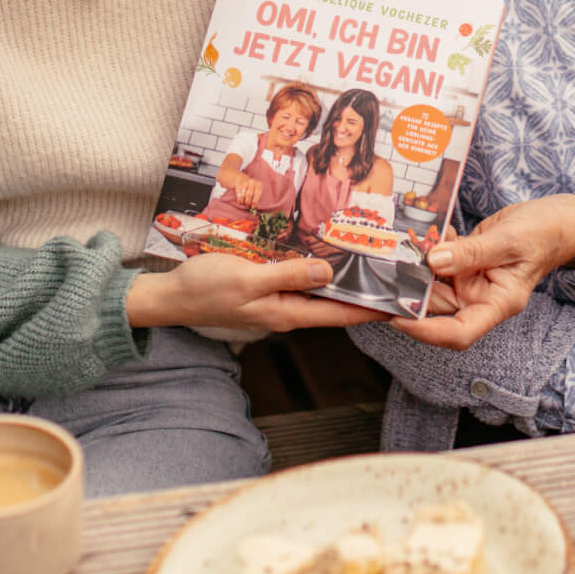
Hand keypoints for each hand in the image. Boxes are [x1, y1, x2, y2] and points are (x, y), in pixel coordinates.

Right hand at [126, 255, 387, 333]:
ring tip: (375, 266)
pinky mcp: (267, 289)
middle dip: (366, 294)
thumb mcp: (249, 279)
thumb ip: (289, 275)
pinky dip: (320, 272)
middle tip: (396, 277)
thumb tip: (329, 272)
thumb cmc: (206, 288)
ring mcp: (277, 301)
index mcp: (287, 313)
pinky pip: (301, 282)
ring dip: (345, 281)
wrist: (172, 295)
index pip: (341, 315)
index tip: (402, 303)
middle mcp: (287, 310)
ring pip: (320, 292)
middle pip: (336, 305)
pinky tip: (330, 258)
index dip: (373, 310)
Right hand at [230, 172, 262, 209]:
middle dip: (248, 202)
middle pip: (249, 194)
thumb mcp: (257, 190)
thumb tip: (254, 208)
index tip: (253, 207)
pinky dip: (239, 199)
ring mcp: (245, 183)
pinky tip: (240, 202)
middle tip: (247, 206)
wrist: (243, 179)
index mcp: (259, 184)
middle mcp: (252, 182)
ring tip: (244, 204)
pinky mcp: (239, 184)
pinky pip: (238, 193)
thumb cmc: (252, 188)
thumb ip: (256, 198)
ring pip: (243, 194)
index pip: (257, 193)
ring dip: (243, 201)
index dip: (255, 201)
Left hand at [396, 195, 574, 349]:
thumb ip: (472, 252)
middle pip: (436, 309)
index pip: (459, 332)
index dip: (427, 332)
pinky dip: (425, 248)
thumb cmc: (543, 233)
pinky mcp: (463, 264)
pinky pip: (436, 261)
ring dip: (410, 269)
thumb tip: (433, 259)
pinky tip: (420, 231)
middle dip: (406, 296)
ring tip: (391, 252)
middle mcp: (480, 297)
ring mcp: (469, 281)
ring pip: (430, 284)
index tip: (399, 318)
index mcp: (497, 303)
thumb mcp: (509, 240)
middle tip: (377, 281)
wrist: (554, 220)